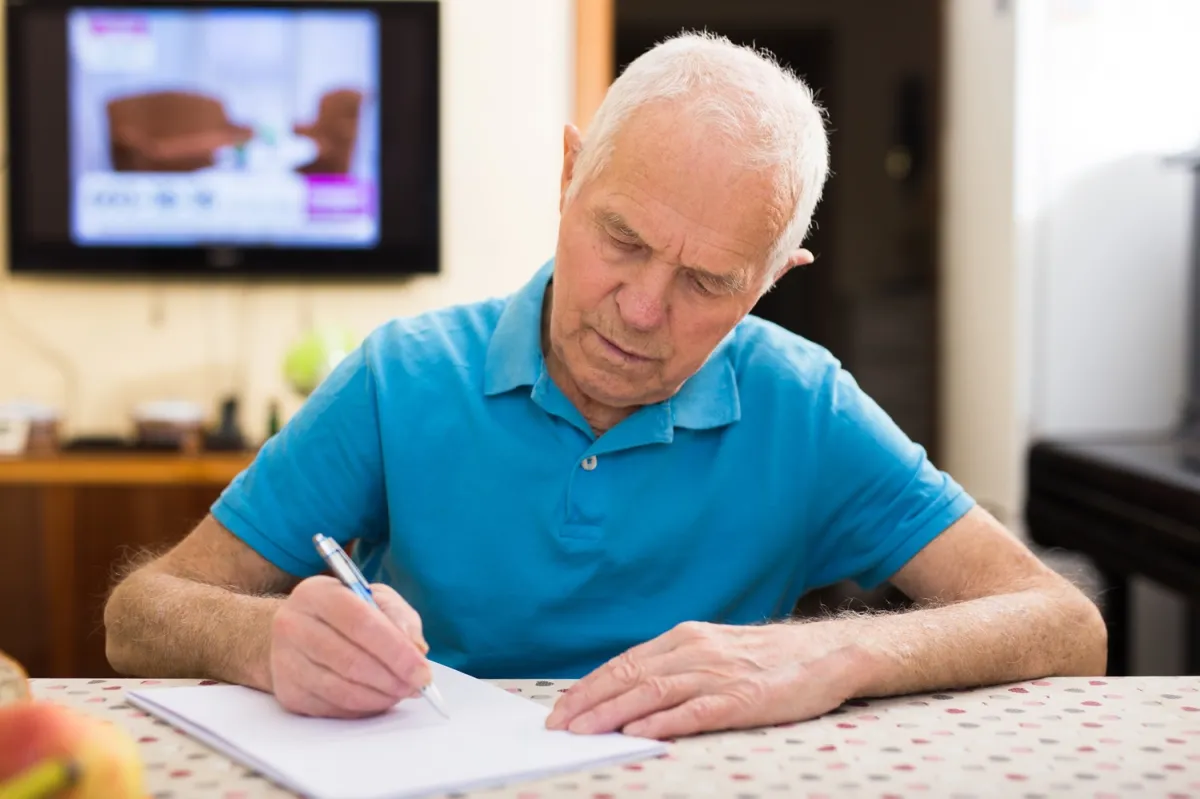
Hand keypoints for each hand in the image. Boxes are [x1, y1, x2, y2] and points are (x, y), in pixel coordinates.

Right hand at [269, 575, 430, 717]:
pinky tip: (377, 699)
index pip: (361, 623)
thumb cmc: (342, 613)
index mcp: (318, 593)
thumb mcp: (373, 599)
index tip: (422, 671)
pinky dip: (362, 708)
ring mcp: (285, 661)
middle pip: (351, 660)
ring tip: (401, 692)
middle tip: (417, 686)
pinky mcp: (287, 692)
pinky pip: (332, 708)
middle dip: (392, 678)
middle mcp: (293, 625)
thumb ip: (399, 617)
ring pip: (341, 689)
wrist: (293, 632)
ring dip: (380, 696)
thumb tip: (416, 649)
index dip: (396, 651)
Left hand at [545, 621, 864, 739]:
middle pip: (631, 676)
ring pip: (655, 692)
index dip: (590, 686)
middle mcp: (697, 651)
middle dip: (589, 702)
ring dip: (614, 713)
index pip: (626, 662)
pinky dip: (665, 721)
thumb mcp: (714, 651)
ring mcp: (720, 674)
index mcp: (686, 638)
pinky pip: (697, 710)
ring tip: (584, 731)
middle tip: (559, 725)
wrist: (827, 654)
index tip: (561, 707)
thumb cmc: (767, 660)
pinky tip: (640, 732)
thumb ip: (676, 666)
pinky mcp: (744, 698)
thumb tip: (630, 692)